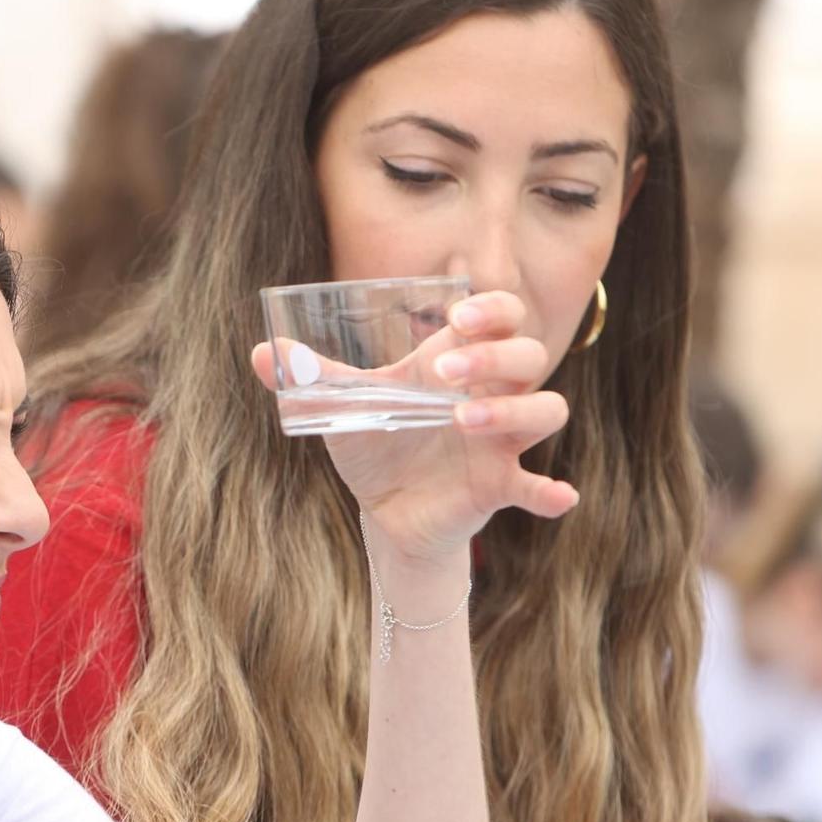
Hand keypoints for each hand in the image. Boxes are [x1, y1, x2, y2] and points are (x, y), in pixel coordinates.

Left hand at [253, 290, 577, 563]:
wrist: (384, 512)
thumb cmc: (376, 445)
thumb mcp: (342, 407)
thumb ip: (310, 377)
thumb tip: (261, 352)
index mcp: (455, 364)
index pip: (501, 316)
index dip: (494, 309)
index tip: (461, 316)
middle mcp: (488, 395)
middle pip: (527, 356)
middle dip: (494, 357)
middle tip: (446, 372)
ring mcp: (500, 441)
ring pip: (546, 408)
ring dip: (514, 411)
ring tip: (463, 420)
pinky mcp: (499, 485)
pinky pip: (536, 484)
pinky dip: (552, 490)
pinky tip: (559, 495)